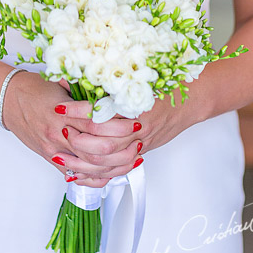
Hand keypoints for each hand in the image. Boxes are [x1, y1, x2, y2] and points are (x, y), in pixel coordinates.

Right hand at [1, 73, 138, 187]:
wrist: (9, 100)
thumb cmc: (37, 90)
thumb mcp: (63, 85)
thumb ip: (88, 94)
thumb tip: (117, 94)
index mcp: (63, 113)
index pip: (97, 122)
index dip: (120, 122)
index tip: (137, 118)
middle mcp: (59, 134)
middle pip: (97, 148)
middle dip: (122, 145)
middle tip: (140, 138)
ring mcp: (54, 150)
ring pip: (89, 166)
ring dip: (115, 163)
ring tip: (134, 155)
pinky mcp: (51, 160)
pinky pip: (76, 175)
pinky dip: (96, 177)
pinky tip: (113, 172)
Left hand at [46, 90, 199, 187]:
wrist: (192, 99)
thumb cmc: (168, 85)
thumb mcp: (140, 78)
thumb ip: (112, 82)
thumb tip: (78, 78)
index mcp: (135, 105)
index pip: (100, 112)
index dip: (77, 111)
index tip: (60, 108)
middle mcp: (137, 127)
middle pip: (102, 142)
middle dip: (78, 140)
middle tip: (63, 131)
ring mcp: (140, 142)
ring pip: (107, 160)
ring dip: (81, 161)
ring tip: (62, 156)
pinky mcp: (141, 152)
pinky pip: (116, 170)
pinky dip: (96, 174)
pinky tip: (79, 174)